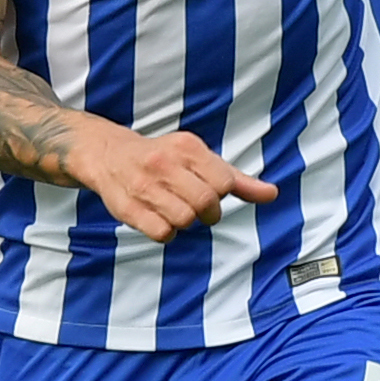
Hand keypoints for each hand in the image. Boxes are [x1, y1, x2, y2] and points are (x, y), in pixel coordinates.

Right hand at [73, 128, 281, 242]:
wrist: (108, 155)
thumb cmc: (162, 158)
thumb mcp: (199, 159)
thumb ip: (237, 179)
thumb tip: (272, 194)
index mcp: (187, 147)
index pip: (224, 183)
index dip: (221, 195)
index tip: (209, 192)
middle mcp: (164, 163)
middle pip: (206, 203)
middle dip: (206, 212)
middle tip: (195, 208)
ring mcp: (144, 186)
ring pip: (185, 220)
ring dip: (184, 222)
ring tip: (173, 210)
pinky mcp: (127, 208)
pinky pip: (162, 233)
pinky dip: (166, 233)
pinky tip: (158, 219)